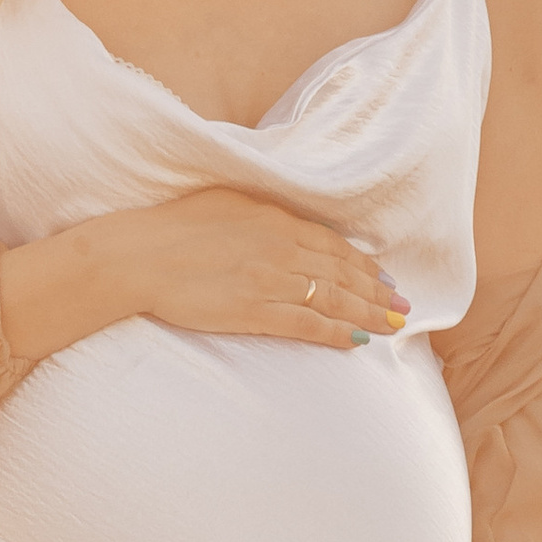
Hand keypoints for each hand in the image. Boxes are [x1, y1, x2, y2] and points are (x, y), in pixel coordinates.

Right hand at [107, 187, 411, 351]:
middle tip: (401, 306)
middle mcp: (281, 247)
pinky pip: (308, 323)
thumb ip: (258, 212)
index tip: (382, 276)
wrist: (139, 255)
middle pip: (343, 272)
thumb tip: (276, 219)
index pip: (332, 244)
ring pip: (334, 298)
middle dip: (376, 291)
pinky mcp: (255, 311)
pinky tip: (356, 341)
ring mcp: (271, 280)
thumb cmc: (171, 227)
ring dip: (368, 312)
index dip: (362, 263)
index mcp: (274, 219)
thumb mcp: (223, 201)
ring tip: (391, 325)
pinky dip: (336, 331)